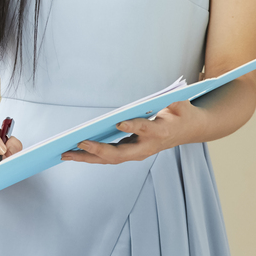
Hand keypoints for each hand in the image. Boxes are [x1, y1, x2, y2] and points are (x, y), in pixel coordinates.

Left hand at [61, 100, 200, 163]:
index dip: (133, 127)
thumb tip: (154, 96)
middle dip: (99, 150)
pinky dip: (90, 156)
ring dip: (87, 158)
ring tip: (65, 154)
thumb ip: (167, 99)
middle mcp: (147, 147)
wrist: (190, 129)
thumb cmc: (180, 112)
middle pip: (121, 153)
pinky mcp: (130, 152)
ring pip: (111, 159)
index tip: (119, 123)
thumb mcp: (178, 101)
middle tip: (79, 143)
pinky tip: (72, 154)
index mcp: (161, 131)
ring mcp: (138, 152)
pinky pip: (108, 157)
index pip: (145, 129)